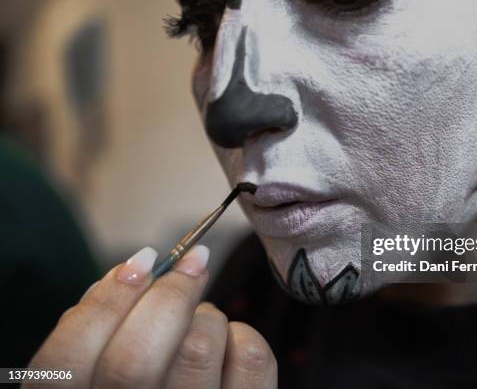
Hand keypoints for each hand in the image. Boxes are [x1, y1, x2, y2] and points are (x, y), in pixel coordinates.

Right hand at [26, 246, 276, 388]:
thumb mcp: (102, 380)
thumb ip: (100, 341)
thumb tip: (129, 273)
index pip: (66, 363)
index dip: (103, 302)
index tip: (142, 261)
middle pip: (135, 358)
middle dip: (167, 295)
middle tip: (190, 264)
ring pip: (198, 348)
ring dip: (205, 315)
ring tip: (203, 321)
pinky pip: (250, 357)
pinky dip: (241, 334)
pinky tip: (229, 345)